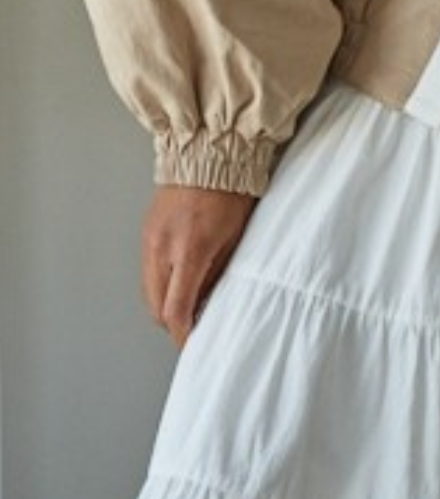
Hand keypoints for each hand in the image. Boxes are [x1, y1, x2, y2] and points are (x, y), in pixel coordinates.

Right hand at [141, 184, 257, 347]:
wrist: (207, 156)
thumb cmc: (230, 193)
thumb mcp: (234, 239)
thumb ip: (218, 275)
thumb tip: (208, 304)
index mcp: (188, 252)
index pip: (175, 310)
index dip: (182, 333)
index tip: (191, 342)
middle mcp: (162, 248)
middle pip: (156, 306)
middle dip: (172, 322)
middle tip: (191, 325)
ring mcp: (150, 240)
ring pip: (148, 291)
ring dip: (163, 304)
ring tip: (186, 304)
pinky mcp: (146, 232)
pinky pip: (147, 270)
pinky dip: (159, 283)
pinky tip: (177, 280)